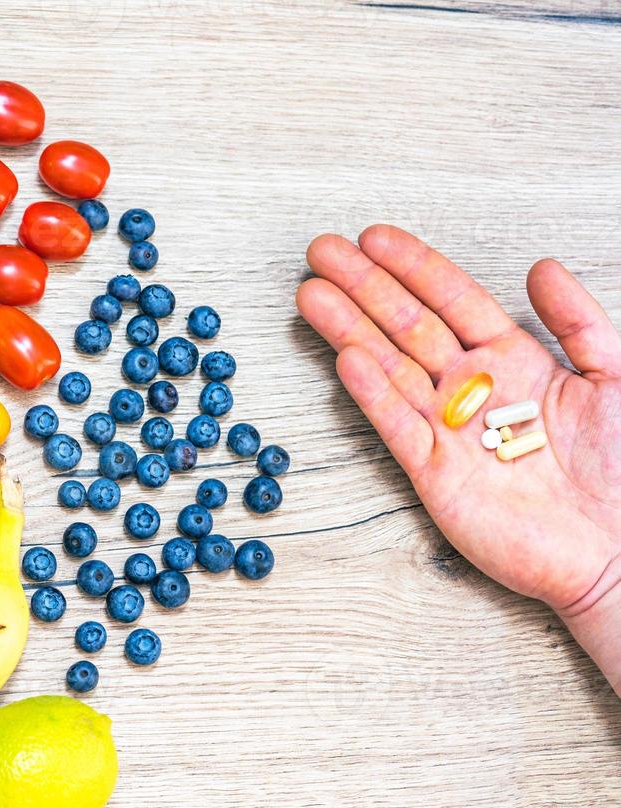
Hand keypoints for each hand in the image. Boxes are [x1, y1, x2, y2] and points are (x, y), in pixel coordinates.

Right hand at [298, 226, 620, 685]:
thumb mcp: (617, 376)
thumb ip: (579, 320)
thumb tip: (541, 267)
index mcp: (517, 362)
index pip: (454, 300)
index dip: (414, 266)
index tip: (374, 238)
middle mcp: (474, 391)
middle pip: (408, 325)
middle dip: (363, 285)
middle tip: (321, 253)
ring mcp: (449, 430)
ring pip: (389, 367)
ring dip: (349, 328)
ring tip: (312, 295)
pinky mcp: (434, 474)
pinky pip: (397, 425)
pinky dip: (372, 392)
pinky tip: (347, 358)